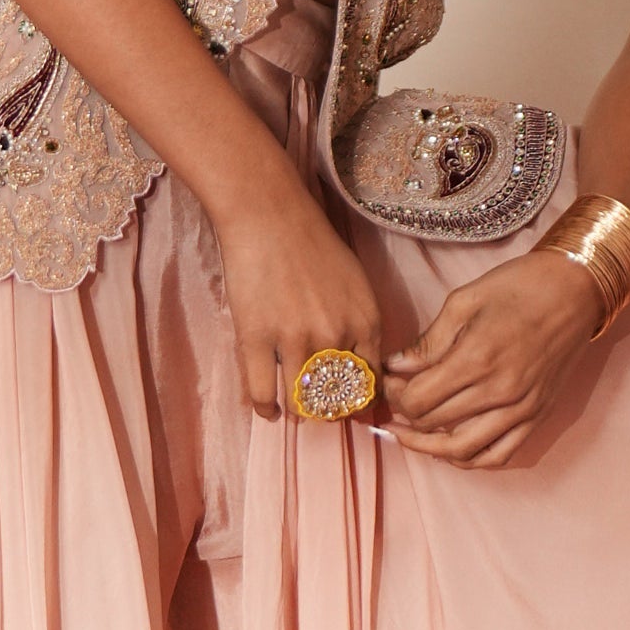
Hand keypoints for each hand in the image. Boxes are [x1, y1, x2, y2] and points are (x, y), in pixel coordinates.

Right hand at [216, 194, 387, 419]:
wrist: (269, 215)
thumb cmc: (313, 243)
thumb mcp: (356, 284)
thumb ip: (361, 325)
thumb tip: (362, 367)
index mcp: (367, 323)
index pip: (372, 385)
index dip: (360, 404)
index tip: (349, 410)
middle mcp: (337, 337)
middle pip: (338, 400)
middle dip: (329, 413)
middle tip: (319, 413)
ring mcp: (296, 340)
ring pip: (302, 403)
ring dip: (299, 413)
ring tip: (293, 412)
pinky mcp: (258, 339)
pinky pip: (264, 393)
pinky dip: (266, 409)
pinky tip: (268, 411)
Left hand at [382, 250, 601, 467]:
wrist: (575, 290)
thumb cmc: (519, 287)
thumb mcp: (464, 300)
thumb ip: (429, 340)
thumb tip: (396, 366)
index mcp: (476, 359)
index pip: (418, 400)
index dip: (394, 394)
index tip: (389, 380)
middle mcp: (499, 391)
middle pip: (433, 425)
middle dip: (405, 415)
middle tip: (396, 399)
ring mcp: (521, 409)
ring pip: (463, 451)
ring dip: (429, 448)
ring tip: (411, 435)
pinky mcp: (537, 415)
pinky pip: (500, 455)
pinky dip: (471, 459)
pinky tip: (452, 449)